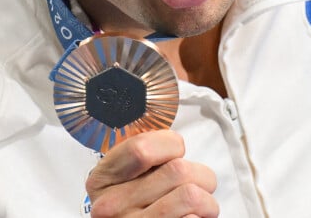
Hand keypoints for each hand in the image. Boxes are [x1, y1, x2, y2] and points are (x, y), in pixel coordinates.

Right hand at [86, 129, 218, 216]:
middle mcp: (112, 207)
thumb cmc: (132, 208)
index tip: (176, 150)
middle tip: (199, 183)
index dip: (171, 144)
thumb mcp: (121, 177)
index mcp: (102, 178)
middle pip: (177, 171)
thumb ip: (135, 153)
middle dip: (201, 174)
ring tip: (201, 204)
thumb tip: (166, 104)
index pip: (142, 148)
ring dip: (208, 200)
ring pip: (193, 196)